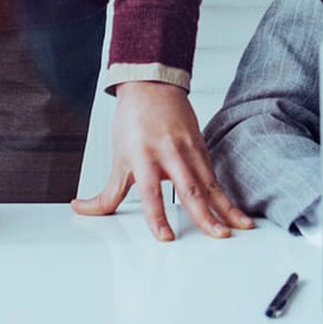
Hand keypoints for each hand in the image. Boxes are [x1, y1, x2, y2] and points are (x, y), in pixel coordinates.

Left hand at [72, 83, 254, 241]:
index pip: (151, 193)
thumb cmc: (134, 121)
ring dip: (226, 207)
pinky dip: (225, 195)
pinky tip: (235, 210)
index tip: (166, 237)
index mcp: (144, 157)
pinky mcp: (202, 147)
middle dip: (206, 215)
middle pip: (190, 189)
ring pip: (210, 183)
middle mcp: (170, 154)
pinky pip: (214, 175)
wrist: (152, 85)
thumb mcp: (118, 158)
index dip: (158, 217)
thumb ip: (106, 193)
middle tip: (219, 235)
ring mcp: (189, 150)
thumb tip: (82, 210)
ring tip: (240, 226)